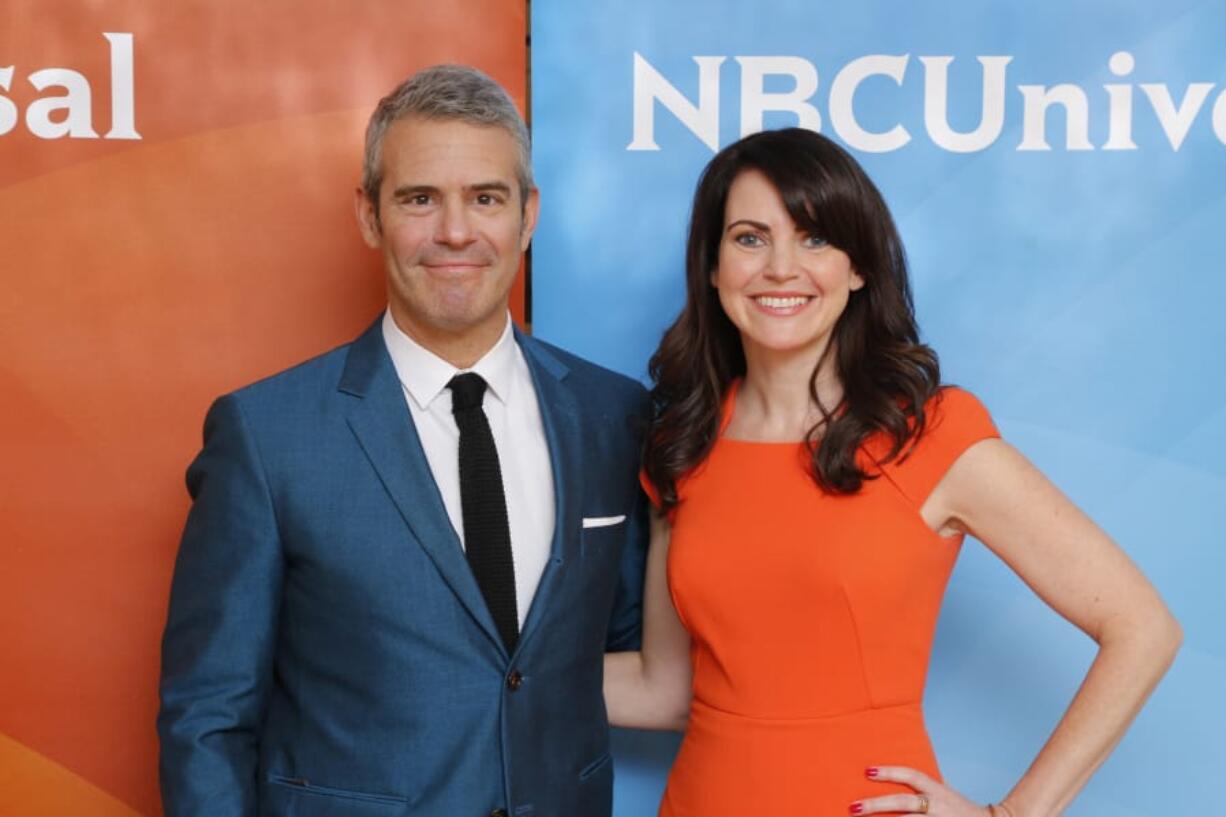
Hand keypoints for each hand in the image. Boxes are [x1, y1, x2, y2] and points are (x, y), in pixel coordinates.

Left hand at [849, 766, 990, 815]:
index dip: (890, 772)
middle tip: (853, 807)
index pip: (911, 775)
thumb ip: (925, 784)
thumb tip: (902, 767)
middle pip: (902, 803)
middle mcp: (936, 806)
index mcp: (937, 790)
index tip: (868, 771)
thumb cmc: (959, 808)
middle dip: (876, 805)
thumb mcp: (944, 791)